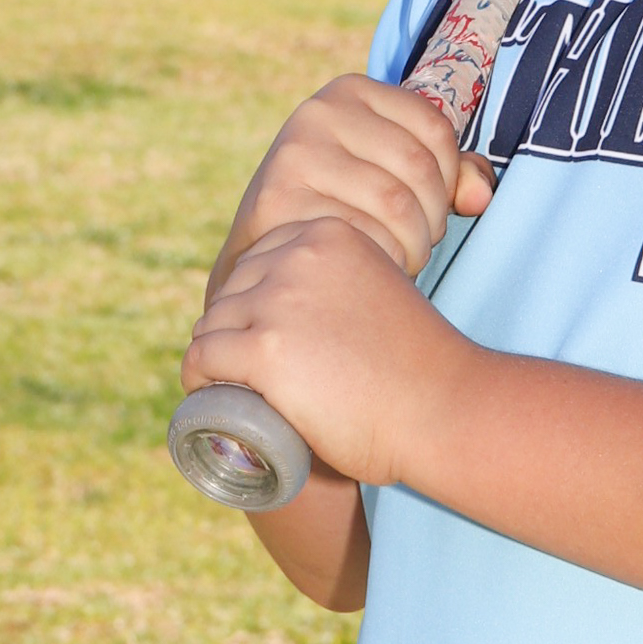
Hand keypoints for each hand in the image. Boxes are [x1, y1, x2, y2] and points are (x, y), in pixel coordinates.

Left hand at [181, 214, 464, 485]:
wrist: (444, 408)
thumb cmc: (419, 364)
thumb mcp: (381, 290)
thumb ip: (343, 282)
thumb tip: (304, 309)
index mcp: (329, 235)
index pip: (260, 260)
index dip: (254, 302)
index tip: (266, 339)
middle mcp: (299, 257)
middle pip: (232, 291)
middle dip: (234, 331)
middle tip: (254, 374)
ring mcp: (279, 301)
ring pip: (211, 325)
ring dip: (214, 357)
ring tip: (233, 388)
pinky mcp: (265, 349)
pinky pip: (202, 359)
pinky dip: (198, 379)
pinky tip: (208, 394)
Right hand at [207, 73, 494, 300]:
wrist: (262, 253)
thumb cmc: (343, 208)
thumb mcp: (396, 175)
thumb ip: (450, 176)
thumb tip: (480, 198)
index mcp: (350, 92)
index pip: (436, 130)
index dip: (449, 179)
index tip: (432, 207)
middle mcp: (317, 113)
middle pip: (419, 168)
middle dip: (432, 218)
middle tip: (418, 244)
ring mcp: (294, 154)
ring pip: (397, 205)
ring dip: (413, 245)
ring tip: (400, 257)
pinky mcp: (277, 200)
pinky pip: (363, 236)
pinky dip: (381, 260)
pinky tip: (370, 266)